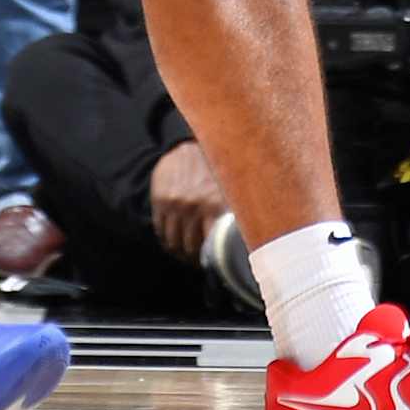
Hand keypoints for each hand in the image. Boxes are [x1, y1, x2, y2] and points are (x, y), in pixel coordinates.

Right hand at [148, 141, 225, 260]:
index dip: (214, 261)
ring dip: (180, 251)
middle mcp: (193, 205)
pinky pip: (161, 230)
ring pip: (174, 242)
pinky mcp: (160, 199)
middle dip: (196, 257)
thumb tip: (250, 241)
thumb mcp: (231, 189)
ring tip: (188, 252)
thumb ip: (237, 214)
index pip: (213, 248)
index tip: (218, 266)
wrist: (188, 144)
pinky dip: (167, 239)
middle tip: (201, 259)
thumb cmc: (214, 171)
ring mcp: (174, 203)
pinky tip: (175, 239)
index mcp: (215, 205)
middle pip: (191, 248)